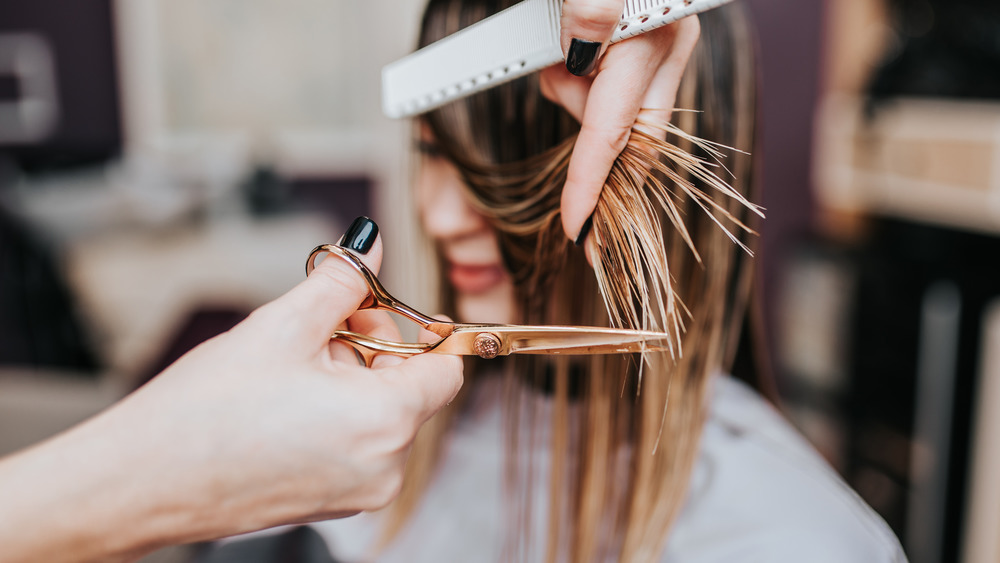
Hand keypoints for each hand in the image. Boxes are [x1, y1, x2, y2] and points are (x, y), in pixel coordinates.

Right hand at [0, 222, 463, 561]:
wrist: (140, 484)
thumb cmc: (204, 415)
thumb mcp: (283, 326)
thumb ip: (342, 281)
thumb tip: (371, 245)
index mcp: (386, 423)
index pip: (446, 370)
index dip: (417, 330)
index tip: (381, 310)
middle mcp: (384, 468)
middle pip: (410, 388)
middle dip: (371, 347)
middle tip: (319, 325)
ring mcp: (358, 492)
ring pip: (381, 415)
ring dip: (350, 379)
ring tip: (290, 366)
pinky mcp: (331, 503)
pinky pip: (357, 444)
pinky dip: (337, 413)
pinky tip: (285, 400)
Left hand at [542, 0, 700, 242]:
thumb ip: (590, 9)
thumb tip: (585, 42)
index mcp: (654, 40)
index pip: (616, 132)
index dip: (592, 184)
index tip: (577, 228)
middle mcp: (666, 50)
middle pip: (628, 137)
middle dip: (596, 166)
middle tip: (569, 178)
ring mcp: (661, 50)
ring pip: (616, 114)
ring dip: (576, 102)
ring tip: (558, 59)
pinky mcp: (648, 48)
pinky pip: (615, 93)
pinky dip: (585, 89)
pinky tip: (571, 58)